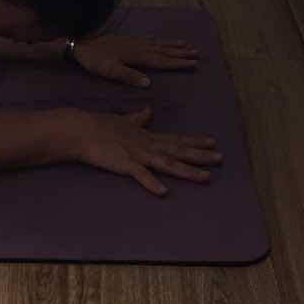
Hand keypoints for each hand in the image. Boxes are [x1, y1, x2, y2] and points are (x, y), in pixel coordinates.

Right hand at [66, 105, 222, 196]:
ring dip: (187, 170)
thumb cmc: (101, 126)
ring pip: (167, 163)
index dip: (195, 141)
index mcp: (147, 136)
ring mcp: (138, 154)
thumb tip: (148, 111)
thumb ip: (138, 118)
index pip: (176, 138)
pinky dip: (152, 183)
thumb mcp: (124, 120)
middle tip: (221, 157)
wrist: (82, 130)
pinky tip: (163, 192)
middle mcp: (148, 144)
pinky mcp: (125, 164)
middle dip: (200, 155)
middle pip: (178, 150)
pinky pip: (140, 175)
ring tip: (206, 177)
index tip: (213, 142)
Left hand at [72, 32, 198, 87]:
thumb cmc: (96, 61)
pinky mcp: (127, 40)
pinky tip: (160, 40)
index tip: (193, 63)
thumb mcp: (111, 71)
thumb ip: (129, 76)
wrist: (81, 45)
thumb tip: (149, 83)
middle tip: (197, 54)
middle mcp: (139, 47)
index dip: (177, 63)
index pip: (161, 61)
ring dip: (172, 45)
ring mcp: (134, 42)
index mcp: (137, 56)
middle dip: (180, 53)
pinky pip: (148, 39)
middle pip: (164, 51)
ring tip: (186, 45)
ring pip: (158, 44)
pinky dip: (158, 40)